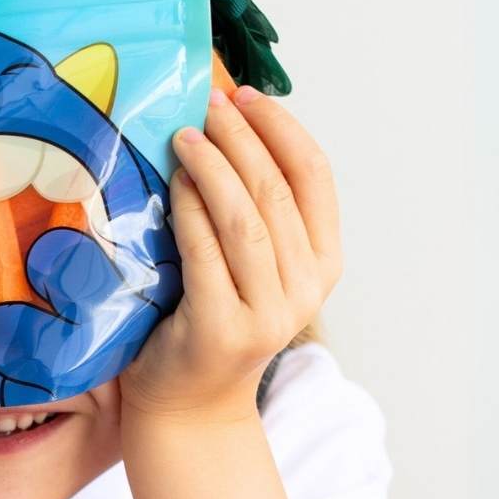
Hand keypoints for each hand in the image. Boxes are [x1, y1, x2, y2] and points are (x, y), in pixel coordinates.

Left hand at [119, 85, 342, 422]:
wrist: (191, 403)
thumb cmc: (214, 320)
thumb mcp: (254, 266)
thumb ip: (257, 213)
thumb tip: (229, 127)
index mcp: (323, 264)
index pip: (316, 179)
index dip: (283, 129)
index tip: (248, 96)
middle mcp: (305, 288)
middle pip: (278, 191)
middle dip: (243, 136)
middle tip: (208, 103)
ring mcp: (267, 313)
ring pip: (247, 218)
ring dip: (216, 166)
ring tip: (186, 134)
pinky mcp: (222, 327)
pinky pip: (206, 251)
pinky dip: (191, 208)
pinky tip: (176, 181)